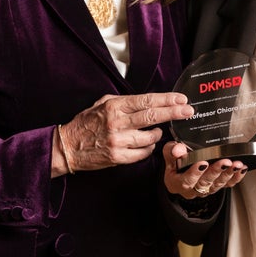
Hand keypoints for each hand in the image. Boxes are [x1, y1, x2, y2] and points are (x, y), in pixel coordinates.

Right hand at [57, 93, 193, 172]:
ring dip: (158, 134)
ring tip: (157, 131)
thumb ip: (123, 101)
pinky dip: (148, 148)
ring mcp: (117, 141)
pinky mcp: (117, 157)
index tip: (181, 99)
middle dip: (173, 113)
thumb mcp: (101, 104)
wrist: (67, 147)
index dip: (166, 100)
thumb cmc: (86, 123)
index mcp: (114, 106)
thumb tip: (147, 100)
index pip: (146, 101)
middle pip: (152, 116)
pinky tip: (147, 144)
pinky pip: (142, 153)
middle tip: (189, 111)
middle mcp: (117, 123)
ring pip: (150, 137)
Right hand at [162, 141, 246, 198]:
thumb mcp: (169, 153)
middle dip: (216, 172)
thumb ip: (172, 151)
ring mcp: (205, 189)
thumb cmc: (174, 161)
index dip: (195, 173)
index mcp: (177, 183)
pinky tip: (241, 169)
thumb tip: (177, 149)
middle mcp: (192, 190)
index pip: (186, 181)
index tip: (202, 163)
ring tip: (235, 164)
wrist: (179, 169)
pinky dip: (235, 177)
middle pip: (204, 183)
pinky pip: (227, 185)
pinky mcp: (216, 186)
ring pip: (217, 184)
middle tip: (224, 162)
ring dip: (228, 174)